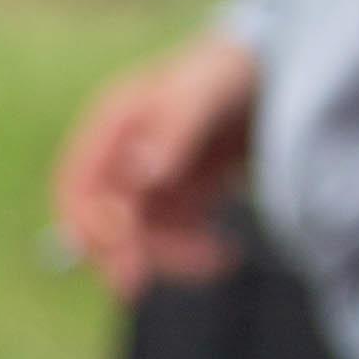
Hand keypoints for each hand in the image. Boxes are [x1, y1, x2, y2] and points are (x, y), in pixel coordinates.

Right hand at [49, 33, 259, 297]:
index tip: (123, 256)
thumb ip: (174, 127)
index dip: (91, 225)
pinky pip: (172, 241)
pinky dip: (194, 255)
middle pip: (103, 221)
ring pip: (140, 240)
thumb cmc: (234, 70)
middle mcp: (124, 155)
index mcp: (114, 124)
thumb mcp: (207, 90)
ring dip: (172, 258)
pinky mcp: (181, 198)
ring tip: (220, 257)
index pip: (77, 186)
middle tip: (142, 288)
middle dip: (126, 254)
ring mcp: (151, 180)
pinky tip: (224, 252)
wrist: (281, 71)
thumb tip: (142, 175)